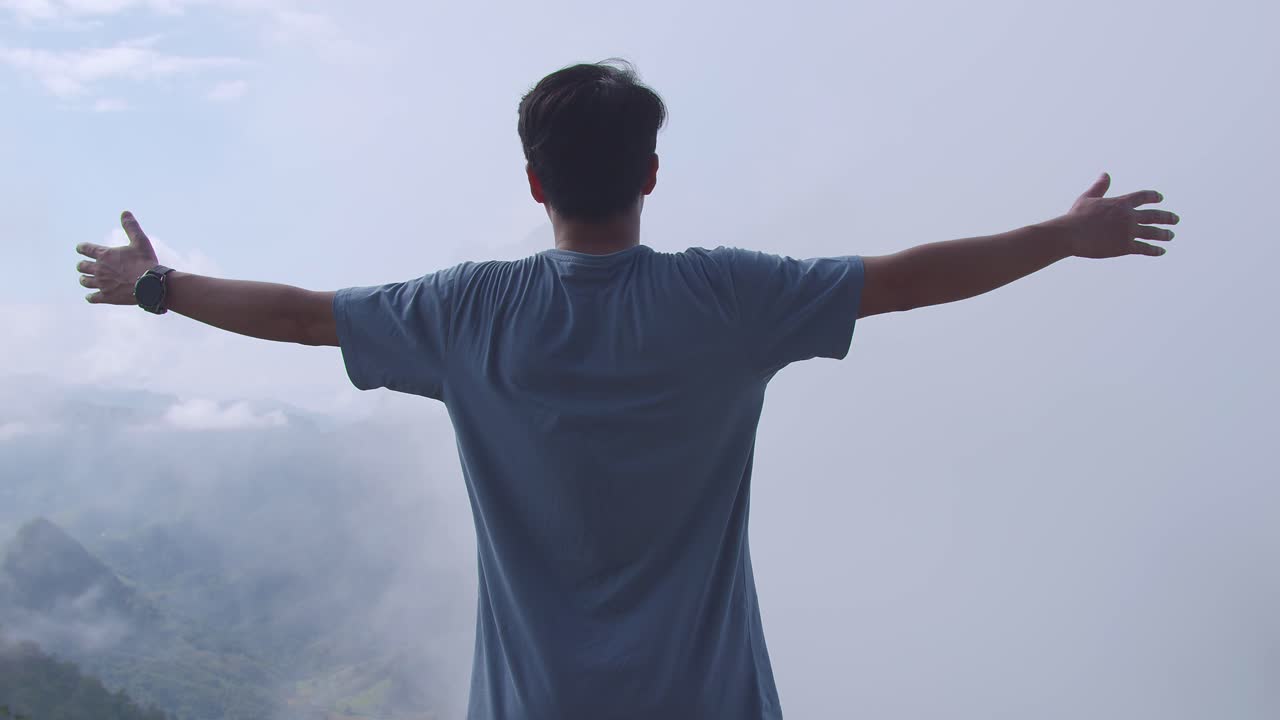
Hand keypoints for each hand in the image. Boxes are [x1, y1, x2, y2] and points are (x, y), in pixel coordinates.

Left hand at [76, 211, 159, 304]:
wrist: (151, 284)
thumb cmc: (145, 261)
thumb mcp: (140, 241)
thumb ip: (131, 227)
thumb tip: (125, 212)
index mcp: (104, 254)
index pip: (84, 248)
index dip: (81, 248)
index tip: (81, 248)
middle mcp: (99, 269)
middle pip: (81, 266)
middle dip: (82, 265)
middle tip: (85, 266)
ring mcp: (101, 284)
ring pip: (84, 281)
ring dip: (84, 279)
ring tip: (86, 279)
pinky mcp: (106, 297)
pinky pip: (92, 298)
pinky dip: (90, 297)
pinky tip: (91, 296)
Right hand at [1056, 173, 1179, 258]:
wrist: (1070, 234)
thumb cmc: (1076, 216)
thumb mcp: (1088, 197)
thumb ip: (1100, 186)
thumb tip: (1105, 174)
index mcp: (1121, 202)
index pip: (1143, 196)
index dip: (1153, 196)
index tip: (1160, 199)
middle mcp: (1129, 216)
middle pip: (1155, 215)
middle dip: (1167, 217)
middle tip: (1175, 219)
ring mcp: (1128, 231)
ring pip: (1153, 232)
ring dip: (1164, 234)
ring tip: (1171, 235)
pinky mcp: (1125, 246)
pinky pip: (1145, 248)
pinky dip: (1154, 250)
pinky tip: (1161, 251)